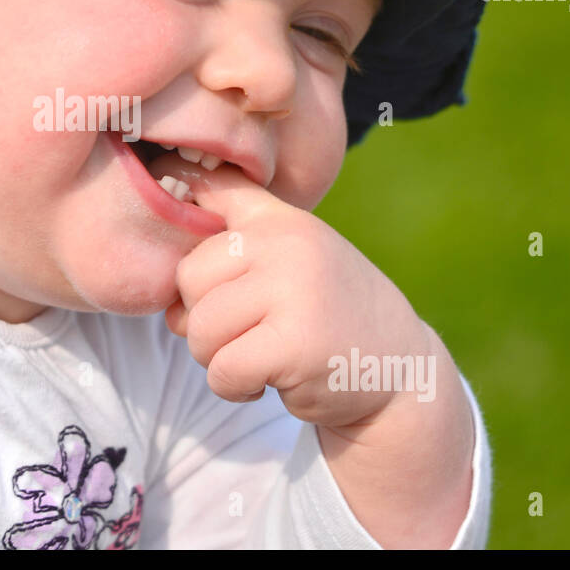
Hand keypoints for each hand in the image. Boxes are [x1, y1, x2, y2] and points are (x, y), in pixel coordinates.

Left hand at [157, 158, 434, 427]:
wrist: (402, 371)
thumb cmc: (328, 316)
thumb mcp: (292, 263)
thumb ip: (235, 253)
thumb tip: (167, 302)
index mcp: (282, 219)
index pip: (213, 187)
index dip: (176, 181)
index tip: (170, 189)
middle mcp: (288, 243)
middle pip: (188, 277)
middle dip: (202, 318)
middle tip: (246, 332)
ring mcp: (294, 289)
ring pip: (199, 329)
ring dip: (217, 358)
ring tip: (260, 356)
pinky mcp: (295, 343)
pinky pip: (221, 369)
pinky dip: (234, 388)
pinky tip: (269, 380)